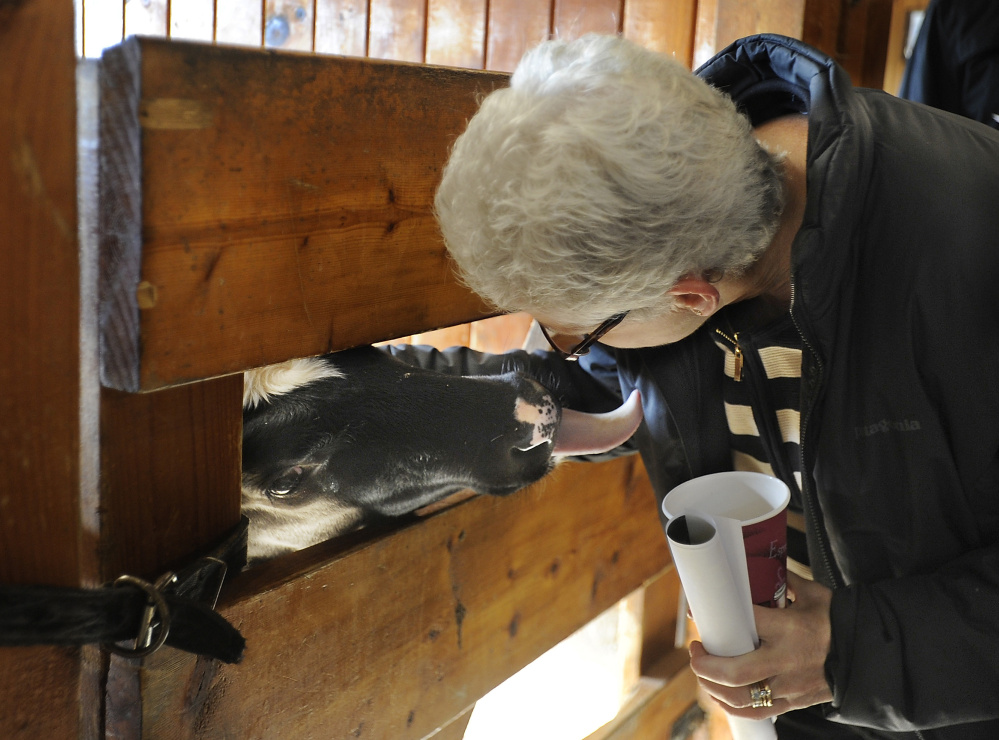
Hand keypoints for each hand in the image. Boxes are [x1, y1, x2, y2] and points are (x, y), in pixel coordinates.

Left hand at [688, 571, 833, 719]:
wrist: (870, 654)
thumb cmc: (840, 620)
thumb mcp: (814, 594)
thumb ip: (783, 581)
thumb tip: (759, 565)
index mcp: (789, 628)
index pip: (744, 621)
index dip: (716, 616)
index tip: (698, 612)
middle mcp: (786, 660)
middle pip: (734, 671)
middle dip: (705, 664)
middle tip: (695, 649)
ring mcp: (789, 685)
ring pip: (740, 697)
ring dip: (713, 686)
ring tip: (703, 670)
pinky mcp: (794, 701)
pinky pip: (757, 711)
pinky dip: (733, 706)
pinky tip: (720, 694)